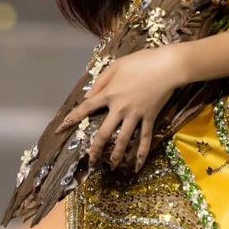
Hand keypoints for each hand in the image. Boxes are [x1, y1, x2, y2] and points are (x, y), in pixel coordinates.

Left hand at [58, 47, 178, 171]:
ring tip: (112, 166)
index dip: (72, 118)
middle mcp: (120, 108)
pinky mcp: (149, 118)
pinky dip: (142, 153)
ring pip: (123, 139)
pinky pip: (145, 138)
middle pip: (104, 132)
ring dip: (117, 155)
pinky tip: (138, 165)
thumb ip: (101, 81)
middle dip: (96, 149)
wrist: (167, 66)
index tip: (61, 128)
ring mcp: (135, 115)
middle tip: (91, 160)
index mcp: (109, 93)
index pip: (86, 108)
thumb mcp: (117, 65)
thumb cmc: (141, 62)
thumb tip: (87, 96)